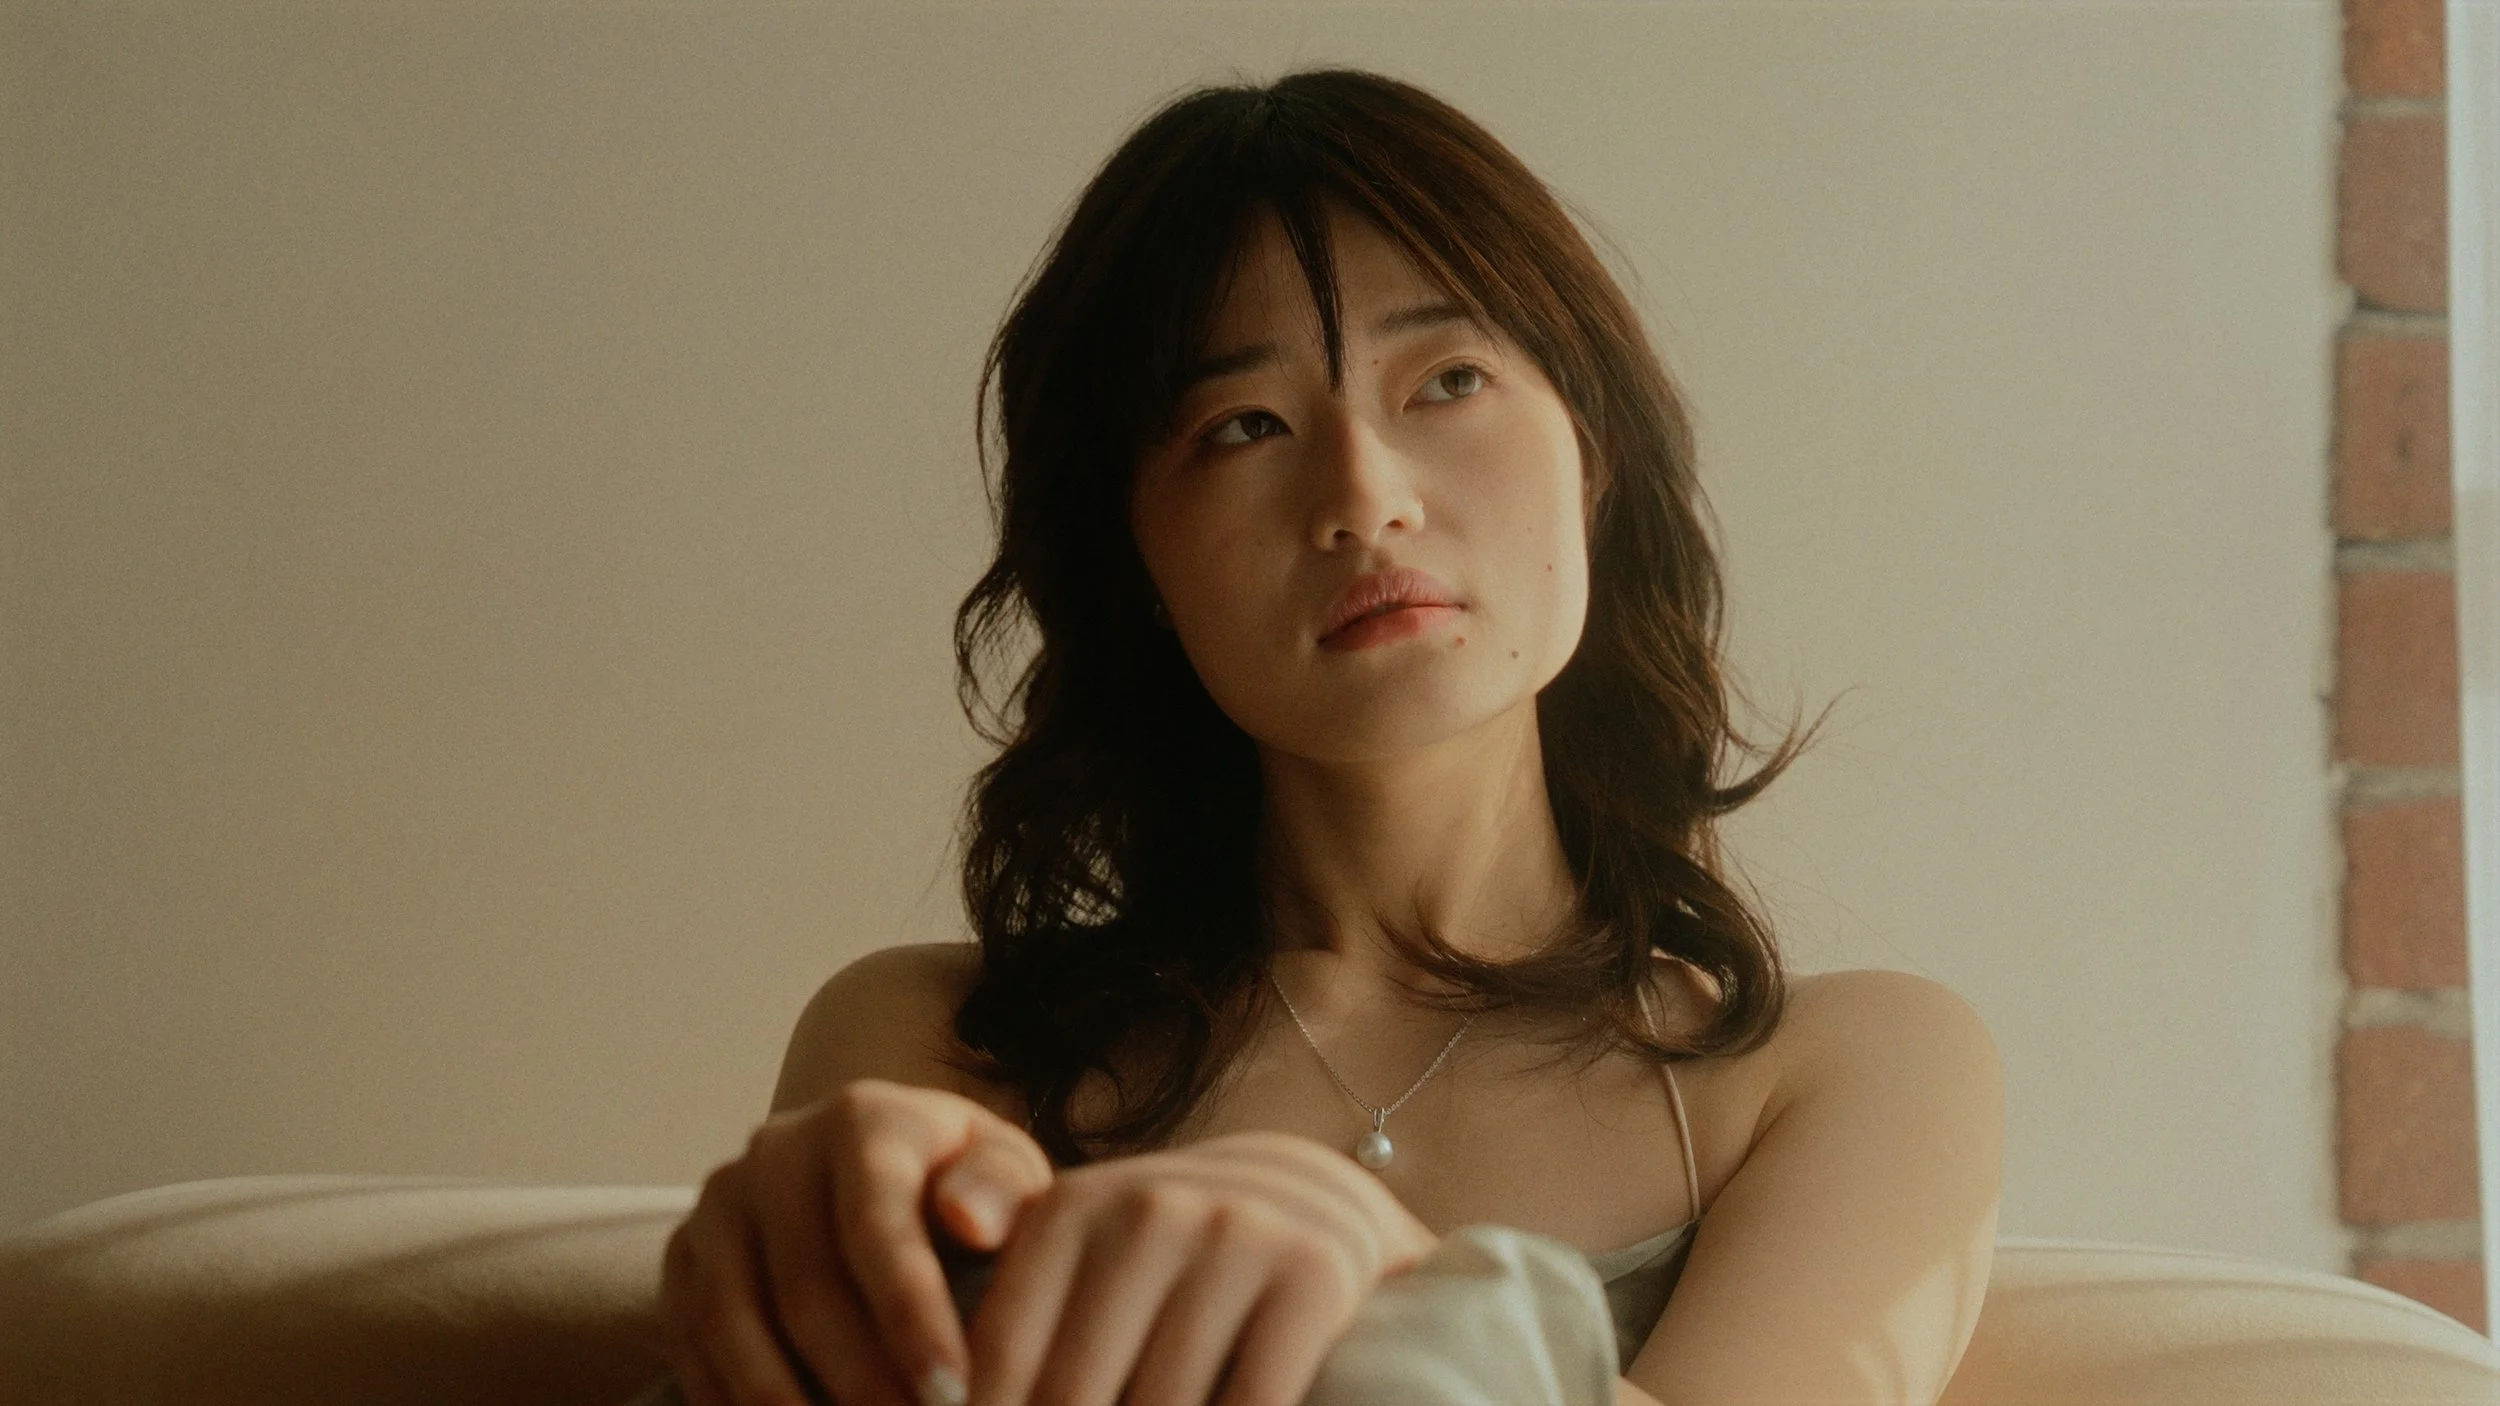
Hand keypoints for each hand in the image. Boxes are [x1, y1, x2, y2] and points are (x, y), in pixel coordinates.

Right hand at [658, 1077, 1054, 1405]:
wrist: (879, 1169)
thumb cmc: (959, 1183)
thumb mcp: (1000, 1171)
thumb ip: (1002, 1191)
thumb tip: (969, 1221)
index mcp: (864, 1121)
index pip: (876, 1226)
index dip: (911, 1317)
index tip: (952, 1394)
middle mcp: (776, 1152)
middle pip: (804, 1288)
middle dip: (862, 1382)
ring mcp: (719, 1204)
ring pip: (734, 1323)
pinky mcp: (681, 1256)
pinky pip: (692, 1345)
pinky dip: (734, 1403)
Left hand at [961, 1129, 1439, 1405]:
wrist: (1303, 1194)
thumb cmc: (1162, 1256)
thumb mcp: (1082, 1258)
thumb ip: (1012, 1329)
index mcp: (1071, 1212)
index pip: (1000, 1362)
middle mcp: (1147, 1213)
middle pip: (1072, 1397)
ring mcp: (1235, 1237)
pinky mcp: (1310, 1275)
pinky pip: (1251, 1403)